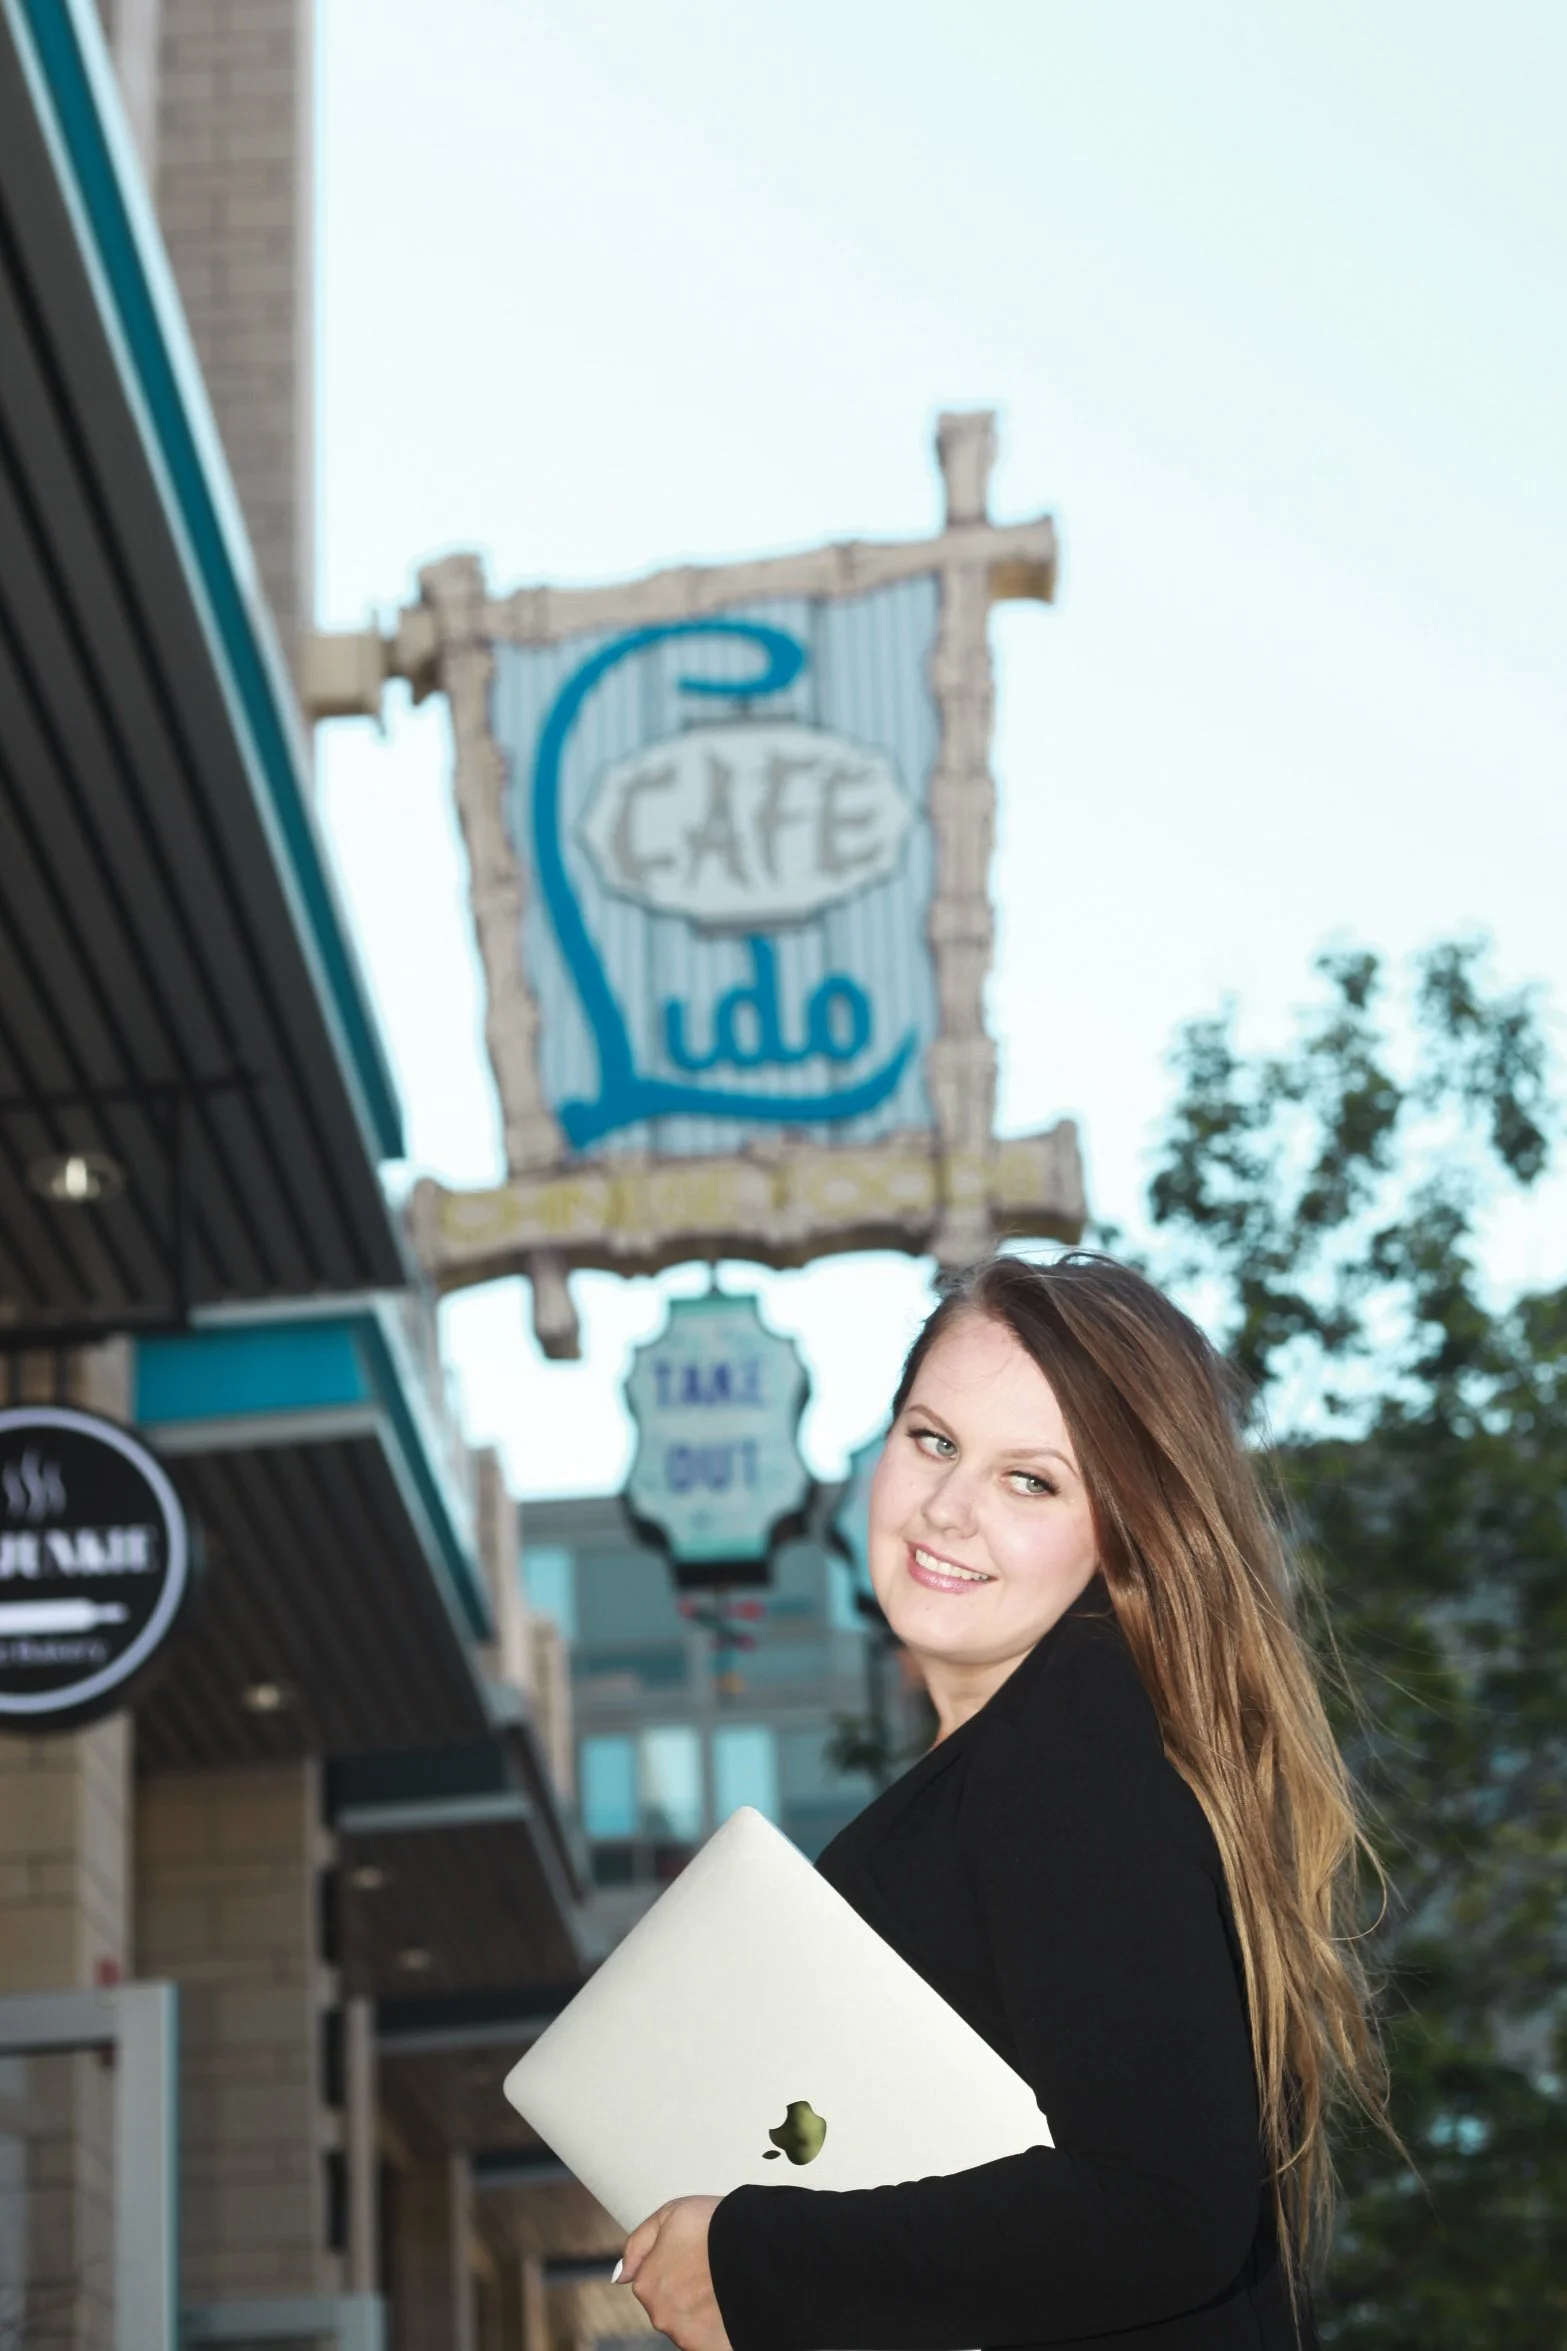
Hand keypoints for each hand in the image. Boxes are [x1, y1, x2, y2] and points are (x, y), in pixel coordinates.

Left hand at [618, 2195, 731, 2350]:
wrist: (759, 2249)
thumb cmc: (717, 2225)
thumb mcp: (671, 2214)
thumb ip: (638, 2244)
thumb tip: (620, 2275)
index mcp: (647, 2282)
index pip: (652, 2278)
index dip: (675, 2261)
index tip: (695, 2252)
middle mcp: (661, 2315)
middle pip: (670, 2304)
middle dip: (687, 2290)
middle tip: (712, 2268)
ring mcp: (686, 2335)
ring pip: (689, 2323)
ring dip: (703, 2309)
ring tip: (727, 2285)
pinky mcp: (710, 2348)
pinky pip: (709, 2340)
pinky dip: (718, 2327)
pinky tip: (731, 2308)